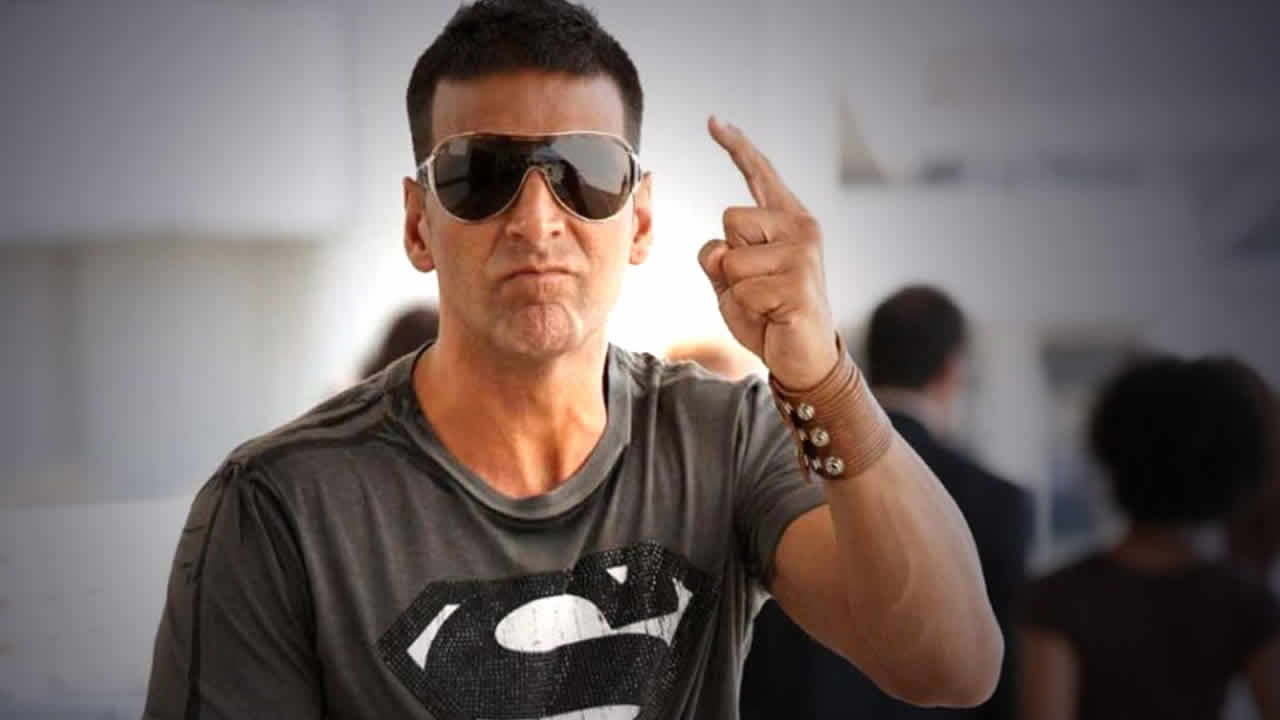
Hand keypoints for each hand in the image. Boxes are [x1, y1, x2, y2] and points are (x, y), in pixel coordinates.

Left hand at [698, 116, 838, 389]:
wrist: (803, 358)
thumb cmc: (768, 314)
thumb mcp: (733, 281)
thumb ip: (720, 255)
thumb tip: (717, 247)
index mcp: (787, 220)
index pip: (759, 175)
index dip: (737, 147)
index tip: (714, 120)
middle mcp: (801, 228)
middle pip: (730, 219)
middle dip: (728, 259)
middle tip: (756, 288)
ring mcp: (804, 255)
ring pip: (731, 258)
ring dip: (733, 290)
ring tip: (763, 304)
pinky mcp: (799, 284)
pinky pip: (741, 289)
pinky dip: (743, 310)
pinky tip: (771, 317)